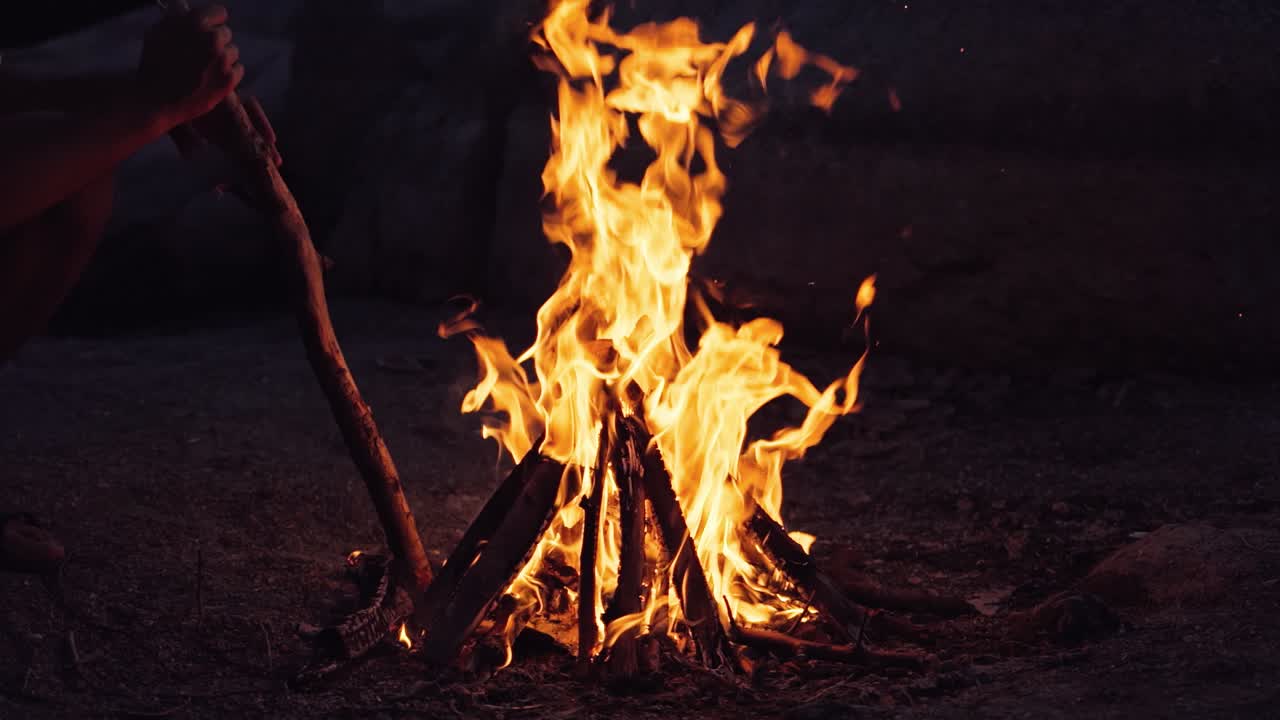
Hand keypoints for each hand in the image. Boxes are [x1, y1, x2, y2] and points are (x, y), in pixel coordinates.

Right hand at [137, 4, 241, 127]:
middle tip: (201, 54)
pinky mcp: (229, 79)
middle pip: (225, 33)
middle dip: (215, 42)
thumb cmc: (153, 64)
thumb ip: (175, 16)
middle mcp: (212, 38)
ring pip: (232, 52)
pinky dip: (229, 74)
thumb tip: (183, 5)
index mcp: (195, 22)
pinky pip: (238, 70)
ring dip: (222, 58)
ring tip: (204, 69)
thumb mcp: (158, 31)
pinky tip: (212, 79)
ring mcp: (222, 59)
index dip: (213, 21)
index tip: (209, 28)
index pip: (219, 12)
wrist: (155, 99)